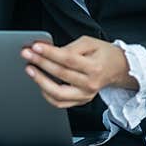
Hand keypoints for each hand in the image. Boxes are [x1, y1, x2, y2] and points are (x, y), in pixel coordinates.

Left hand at [20, 35, 135, 107]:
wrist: (118, 68)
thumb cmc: (103, 54)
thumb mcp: (89, 43)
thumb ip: (70, 47)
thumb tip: (50, 50)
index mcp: (94, 67)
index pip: (68, 60)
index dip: (50, 53)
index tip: (35, 47)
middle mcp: (90, 83)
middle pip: (61, 74)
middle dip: (40, 63)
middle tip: (27, 54)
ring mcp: (85, 95)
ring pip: (58, 93)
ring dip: (40, 81)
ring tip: (30, 69)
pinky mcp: (81, 101)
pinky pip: (60, 102)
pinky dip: (47, 94)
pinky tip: (39, 82)